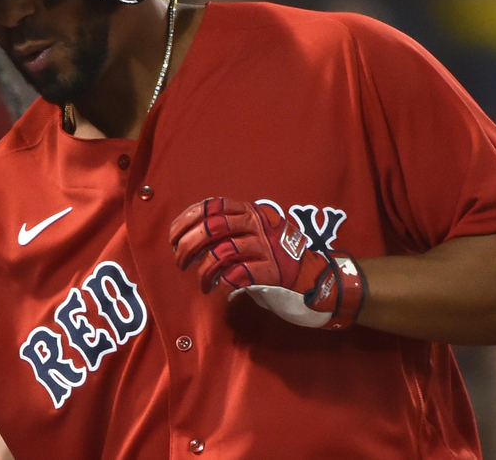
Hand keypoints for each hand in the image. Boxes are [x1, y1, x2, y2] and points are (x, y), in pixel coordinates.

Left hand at [169, 197, 365, 328]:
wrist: (322, 279)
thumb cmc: (282, 258)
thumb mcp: (258, 234)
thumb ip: (231, 232)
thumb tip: (192, 241)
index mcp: (253, 211)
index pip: (212, 206)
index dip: (187, 219)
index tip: (172, 235)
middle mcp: (260, 224)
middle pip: (212, 228)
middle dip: (188, 245)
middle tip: (179, 260)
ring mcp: (267, 247)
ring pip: (221, 253)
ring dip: (204, 270)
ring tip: (202, 282)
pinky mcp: (273, 271)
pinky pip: (238, 275)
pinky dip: (224, 283)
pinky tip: (221, 289)